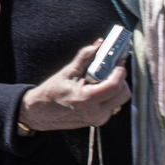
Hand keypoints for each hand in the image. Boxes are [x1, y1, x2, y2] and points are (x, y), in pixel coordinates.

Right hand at [17, 38, 131, 131]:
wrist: (40, 114)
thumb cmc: (51, 93)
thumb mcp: (66, 72)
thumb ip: (85, 58)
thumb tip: (98, 44)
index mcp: (85, 100)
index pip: (114, 85)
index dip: (119, 70)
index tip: (118, 59)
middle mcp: (95, 112)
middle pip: (123, 93)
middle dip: (121, 78)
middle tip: (112, 66)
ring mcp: (98, 119)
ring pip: (120, 99)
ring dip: (116, 85)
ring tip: (101, 78)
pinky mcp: (99, 120)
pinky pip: (113, 104)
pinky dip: (110, 93)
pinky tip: (97, 87)